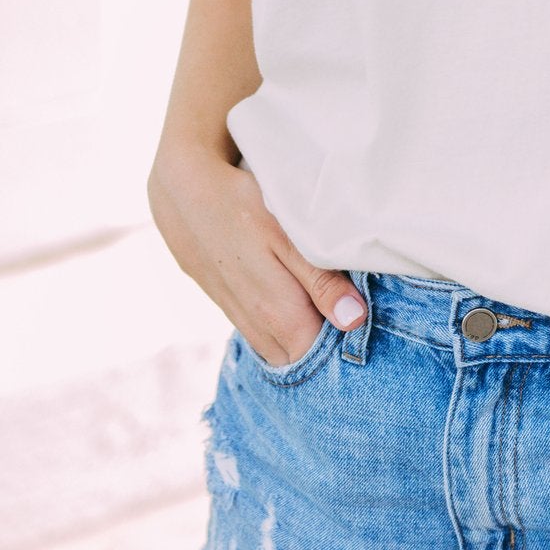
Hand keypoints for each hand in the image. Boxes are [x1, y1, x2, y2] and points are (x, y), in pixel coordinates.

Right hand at [147, 140, 366, 366]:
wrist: (183, 190)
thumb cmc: (242, 205)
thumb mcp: (289, 236)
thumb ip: (321, 280)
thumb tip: (353, 321)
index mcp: (277, 314)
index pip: (320, 359)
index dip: (345, 350)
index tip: (366, 328)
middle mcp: (255, 325)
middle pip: (299, 359)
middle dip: (325, 349)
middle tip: (352, 317)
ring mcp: (236, 315)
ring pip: (277, 348)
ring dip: (302, 339)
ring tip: (327, 309)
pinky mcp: (225, 302)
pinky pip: (259, 332)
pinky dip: (280, 328)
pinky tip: (294, 302)